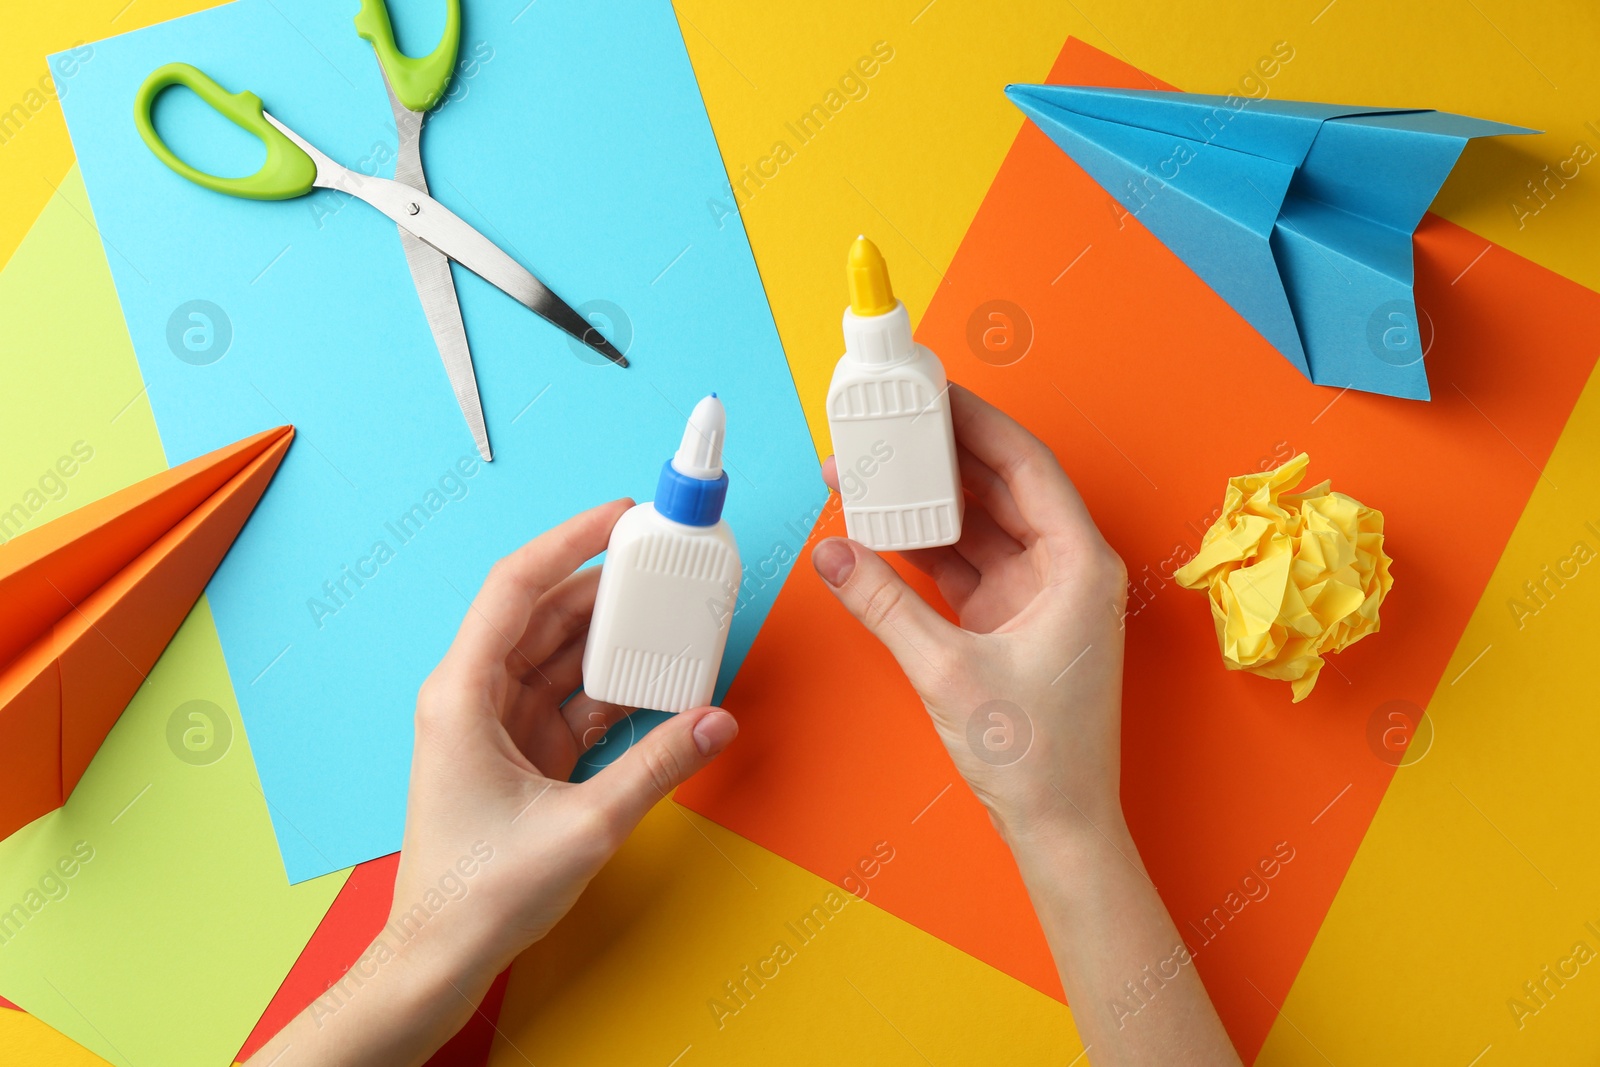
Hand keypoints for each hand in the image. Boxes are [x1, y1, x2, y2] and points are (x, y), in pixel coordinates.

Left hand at [247, 500, 737, 1066]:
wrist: (443, 955)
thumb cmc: (480, 892)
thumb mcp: (584, 825)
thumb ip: (657, 766)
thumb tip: (715, 720)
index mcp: (462, 693)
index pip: (516, 587)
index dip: (570, 541)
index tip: (621, 516)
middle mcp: (473, 695)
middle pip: (544, 614)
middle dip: (605, 589)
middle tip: (662, 567)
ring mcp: (496, 723)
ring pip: (559, 655)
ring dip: (611, 640)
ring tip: (668, 618)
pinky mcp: (518, 752)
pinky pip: (570, 699)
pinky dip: (611, 690)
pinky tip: (655, 683)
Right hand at [813, 382, 1127, 842]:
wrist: (1057, 825)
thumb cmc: (1033, 754)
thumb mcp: (948, 671)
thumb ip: (884, 605)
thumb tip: (830, 553)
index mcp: (1078, 564)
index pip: (1026, 465)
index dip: (977, 421)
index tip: (932, 390)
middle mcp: (1065, 568)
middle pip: (1000, 486)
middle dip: (941, 455)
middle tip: (889, 420)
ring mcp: (1037, 594)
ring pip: (978, 524)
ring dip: (926, 502)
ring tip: (870, 469)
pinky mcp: (1010, 621)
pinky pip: (964, 565)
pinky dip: (925, 548)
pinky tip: (880, 527)